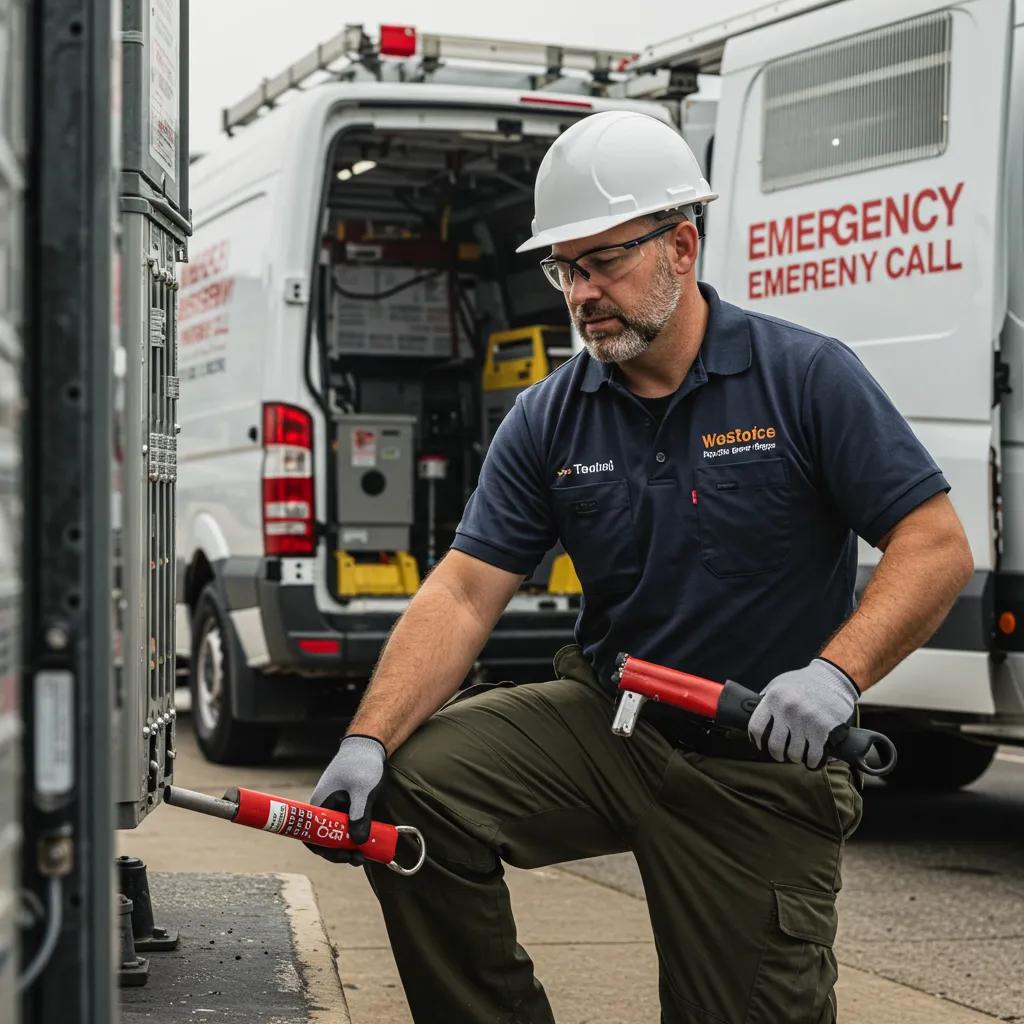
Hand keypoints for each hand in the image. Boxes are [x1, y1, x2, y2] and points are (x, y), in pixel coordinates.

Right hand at [306, 734, 386, 863]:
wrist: (370, 745)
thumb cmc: (362, 764)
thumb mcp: (363, 790)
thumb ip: (360, 814)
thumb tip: (358, 842)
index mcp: (319, 805)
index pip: (311, 835)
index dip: (324, 850)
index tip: (343, 855)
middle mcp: (324, 808)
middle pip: (324, 839)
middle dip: (339, 852)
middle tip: (358, 859)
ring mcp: (335, 807)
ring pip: (336, 834)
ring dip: (348, 847)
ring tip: (364, 855)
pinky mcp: (346, 806)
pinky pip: (346, 826)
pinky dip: (354, 837)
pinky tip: (365, 844)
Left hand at [748, 659, 859, 769]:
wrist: (834, 677)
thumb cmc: (805, 682)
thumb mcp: (779, 683)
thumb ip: (766, 698)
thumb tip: (752, 711)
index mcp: (774, 698)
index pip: (756, 727)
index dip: (756, 739)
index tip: (760, 744)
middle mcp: (787, 709)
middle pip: (775, 745)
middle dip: (777, 754)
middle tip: (780, 754)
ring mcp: (805, 720)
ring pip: (793, 753)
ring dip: (794, 757)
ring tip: (796, 755)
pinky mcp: (822, 729)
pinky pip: (813, 755)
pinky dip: (811, 761)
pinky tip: (811, 759)